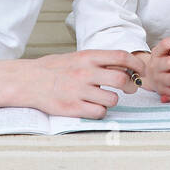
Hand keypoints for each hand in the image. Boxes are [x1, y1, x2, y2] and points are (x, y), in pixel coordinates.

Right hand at [23, 50, 144, 118]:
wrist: (28, 80)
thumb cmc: (55, 68)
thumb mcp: (78, 57)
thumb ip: (100, 61)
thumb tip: (125, 67)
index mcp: (88, 57)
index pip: (121, 56)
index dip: (136, 64)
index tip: (140, 71)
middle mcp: (84, 72)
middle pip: (121, 79)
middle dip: (130, 86)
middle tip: (129, 88)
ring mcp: (78, 91)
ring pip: (112, 100)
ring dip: (113, 101)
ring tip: (104, 98)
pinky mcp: (72, 108)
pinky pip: (99, 113)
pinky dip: (100, 112)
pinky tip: (93, 107)